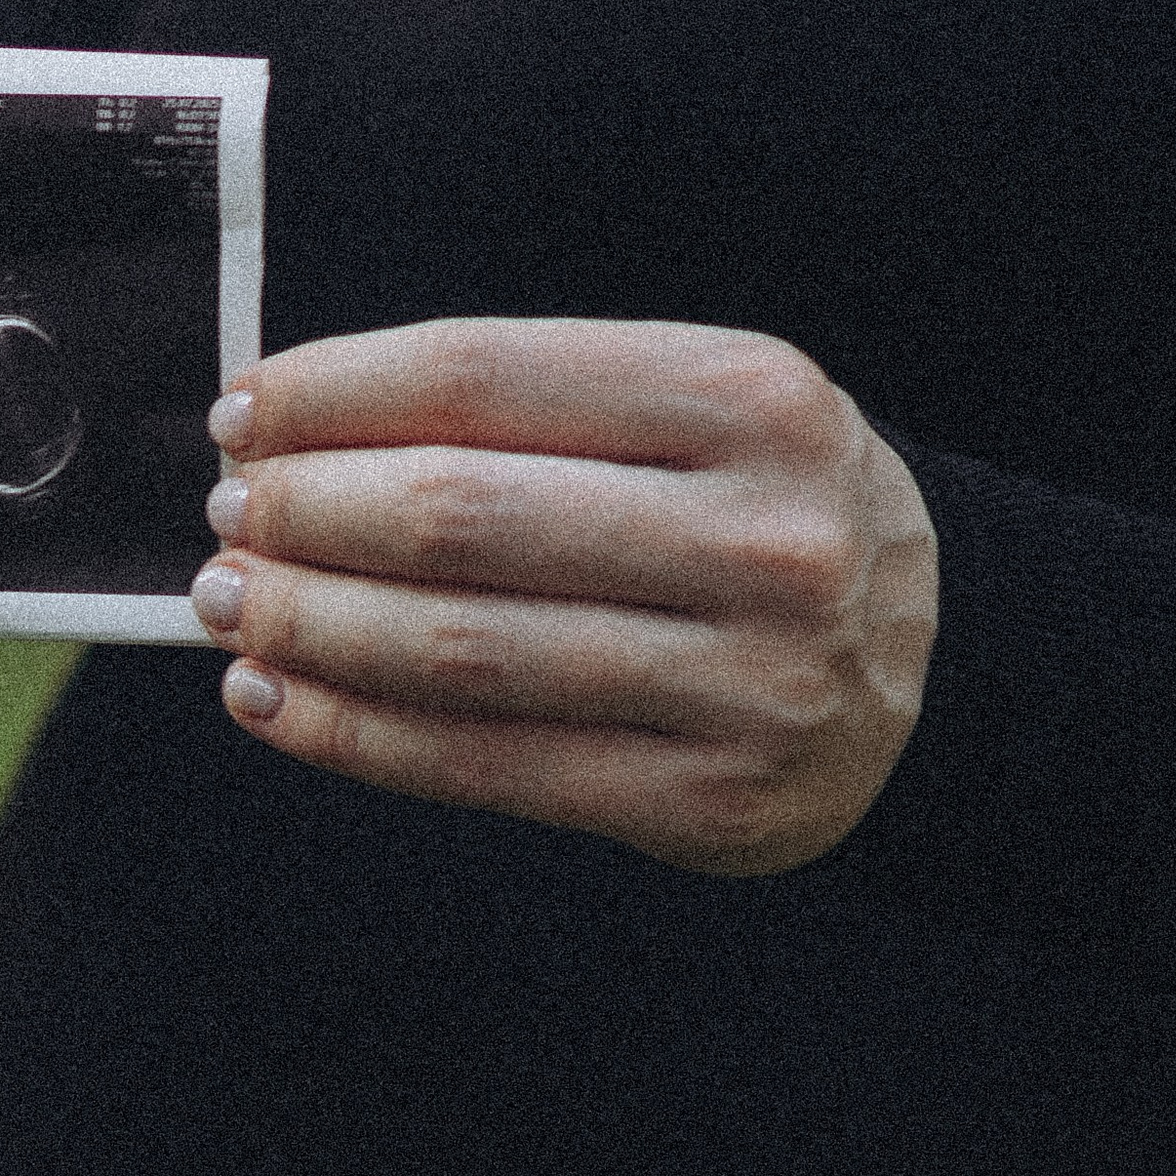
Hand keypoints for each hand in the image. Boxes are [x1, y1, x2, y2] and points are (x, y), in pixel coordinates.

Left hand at [189, 319, 937, 875]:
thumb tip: (299, 434)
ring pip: (459, 650)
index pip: (488, 376)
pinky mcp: (704, 799)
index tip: (247, 415)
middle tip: (230, 518)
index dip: (336, 394)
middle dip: (307, 515)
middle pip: (460, 517)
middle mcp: (759, 536)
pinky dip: (354, 733)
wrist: (945, 675)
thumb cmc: (768, 519)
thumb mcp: (706, 415)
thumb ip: (538, 411)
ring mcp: (741, 679)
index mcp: (751, 399)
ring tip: (232, 606)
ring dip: (310, 626)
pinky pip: (484, 764)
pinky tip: (277, 700)